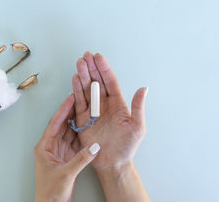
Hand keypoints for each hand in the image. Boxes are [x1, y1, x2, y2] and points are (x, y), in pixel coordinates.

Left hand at [34, 94, 100, 201]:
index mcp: (44, 147)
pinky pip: (75, 143)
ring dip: (77, 123)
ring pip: (69, 133)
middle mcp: (51, 147)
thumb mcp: (66, 174)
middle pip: (62, 125)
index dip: (63, 110)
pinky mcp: (67, 159)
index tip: (71, 98)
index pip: (55, 124)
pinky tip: (88, 128)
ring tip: (86, 110)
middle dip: (71, 113)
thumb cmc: (50, 192)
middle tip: (81, 100)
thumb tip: (94, 146)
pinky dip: (82, 135)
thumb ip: (81, 159)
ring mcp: (60, 152)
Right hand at [71, 52, 147, 172]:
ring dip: (83, 75)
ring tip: (79, 62)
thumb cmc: (127, 146)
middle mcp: (105, 104)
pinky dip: (76, 90)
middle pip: (96, 82)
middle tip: (86, 55)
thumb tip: (143, 88)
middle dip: (91, 68)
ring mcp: (93, 110)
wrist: (113, 162)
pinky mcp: (83, 119)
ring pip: (87, 89)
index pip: (110, 82)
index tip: (99, 57)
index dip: (104, 69)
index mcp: (118, 104)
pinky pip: (79, 102)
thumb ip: (138, 107)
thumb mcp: (137, 127)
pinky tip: (75, 78)